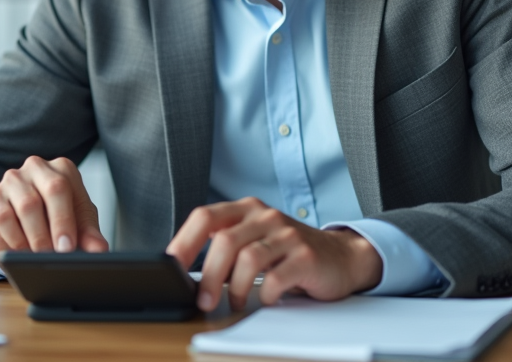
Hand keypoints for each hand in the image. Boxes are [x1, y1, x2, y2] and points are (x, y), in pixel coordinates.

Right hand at [0, 155, 108, 256]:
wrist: (22, 222)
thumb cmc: (54, 217)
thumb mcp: (77, 224)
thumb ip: (89, 235)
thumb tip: (100, 250)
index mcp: (62, 168)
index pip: (65, 187)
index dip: (67, 219)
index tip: (68, 247)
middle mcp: (37, 167)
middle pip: (50, 190)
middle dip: (55, 226)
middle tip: (56, 254)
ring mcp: (12, 180)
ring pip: (26, 206)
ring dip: (35, 237)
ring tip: (41, 257)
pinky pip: (4, 217)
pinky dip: (15, 239)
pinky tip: (22, 252)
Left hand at [166, 197, 382, 311]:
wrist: (341, 256)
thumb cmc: (288, 252)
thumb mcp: (254, 238)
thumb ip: (225, 246)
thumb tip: (184, 272)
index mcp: (246, 210)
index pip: (205, 216)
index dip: (183, 242)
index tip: (170, 268)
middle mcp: (265, 216)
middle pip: (224, 241)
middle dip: (208, 276)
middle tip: (203, 301)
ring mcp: (287, 234)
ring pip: (247, 259)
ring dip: (234, 289)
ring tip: (234, 303)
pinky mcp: (306, 256)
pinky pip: (275, 279)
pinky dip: (264, 295)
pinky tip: (265, 300)